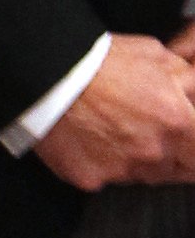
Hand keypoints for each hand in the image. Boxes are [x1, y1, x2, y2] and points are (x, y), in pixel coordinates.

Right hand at [38, 33, 194, 190]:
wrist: (57, 80)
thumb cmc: (106, 64)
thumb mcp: (159, 57)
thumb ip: (184, 80)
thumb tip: (192, 89)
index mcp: (176, 120)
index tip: (191, 148)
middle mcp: (152, 152)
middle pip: (174, 170)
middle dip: (172, 158)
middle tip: (152, 138)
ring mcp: (121, 171)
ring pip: (142, 177)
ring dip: (138, 162)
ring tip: (121, 135)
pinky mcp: (91, 181)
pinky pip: (106, 180)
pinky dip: (104, 166)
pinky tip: (94, 143)